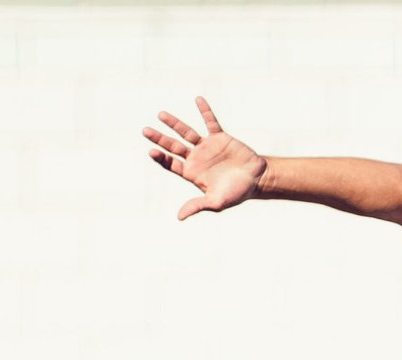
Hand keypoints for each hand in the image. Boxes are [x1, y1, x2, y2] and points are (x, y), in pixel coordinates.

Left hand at [143, 97, 266, 220]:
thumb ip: (197, 206)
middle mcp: (196, 159)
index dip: (161, 158)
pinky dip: (204, 111)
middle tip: (145, 131)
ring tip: (161, 115)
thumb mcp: (216, 202)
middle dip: (160, 139)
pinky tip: (197, 99)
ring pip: (187, 133)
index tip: (152, 151)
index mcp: (192, 173)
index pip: (171, 164)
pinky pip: (210, 121)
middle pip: (173, 147)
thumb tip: (179, 217)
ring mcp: (207, 147)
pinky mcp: (220, 137)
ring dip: (174, 124)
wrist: (256, 180)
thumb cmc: (236, 193)